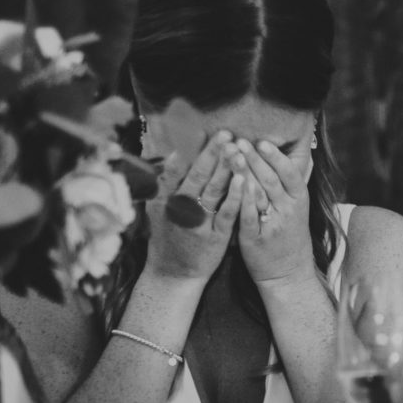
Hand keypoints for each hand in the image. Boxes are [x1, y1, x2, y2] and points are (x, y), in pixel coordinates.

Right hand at [145, 130, 244, 282]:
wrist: (173, 273)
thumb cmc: (168, 236)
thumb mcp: (157, 209)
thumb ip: (164, 182)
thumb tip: (174, 150)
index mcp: (163, 198)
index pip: (177, 166)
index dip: (190, 147)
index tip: (202, 129)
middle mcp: (178, 208)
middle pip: (197, 175)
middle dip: (211, 153)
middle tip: (225, 134)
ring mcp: (197, 222)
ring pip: (213, 191)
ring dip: (225, 168)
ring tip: (237, 150)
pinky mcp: (215, 236)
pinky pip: (227, 213)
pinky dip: (235, 196)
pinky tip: (245, 180)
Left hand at [234, 138, 315, 286]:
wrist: (289, 274)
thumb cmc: (289, 236)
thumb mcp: (296, 209)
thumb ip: (287, 185)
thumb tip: (277, 155)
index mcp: (299, 201)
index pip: (290, 173)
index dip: (276, 157)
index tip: (262, 141)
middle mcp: (289, 211)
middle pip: (272, 179)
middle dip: (256, 159)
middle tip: (240, 141)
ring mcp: (273, 225)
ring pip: (260, 194)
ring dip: (245, 173)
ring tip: (232, 156)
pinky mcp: (256, 239)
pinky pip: (247, 216)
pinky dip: (241, 200)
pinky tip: (232, 186)